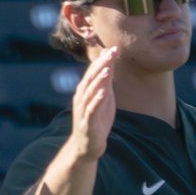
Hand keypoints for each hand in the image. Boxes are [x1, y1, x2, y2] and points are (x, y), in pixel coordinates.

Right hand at [67, 45, 118, 162]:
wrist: (87, 145)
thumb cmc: (96, 120)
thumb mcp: (104, 97)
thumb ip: (106, 81)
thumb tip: (110, 62)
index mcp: (86, 90)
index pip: (94, 71)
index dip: (103, 60)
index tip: (114, 49)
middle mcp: (82, 97)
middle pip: (91, 78)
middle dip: (101, 65)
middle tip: (111, 53)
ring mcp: (83, 110)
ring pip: (90, 92)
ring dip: (98, 80)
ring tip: (107, 70)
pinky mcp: (87, 122)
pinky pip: (91, 110)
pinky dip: (96, 101)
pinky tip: (103, 93)